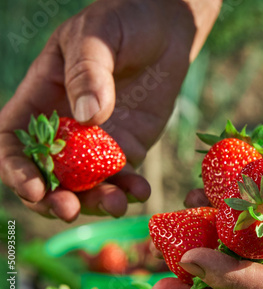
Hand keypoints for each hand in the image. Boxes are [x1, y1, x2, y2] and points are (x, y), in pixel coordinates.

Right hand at [0, 0, 218, 221]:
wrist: (164, 28)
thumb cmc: (122, 21)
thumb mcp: (96, 36)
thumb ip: (88, 73)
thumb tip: (88, 118)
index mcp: (41, 98)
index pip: (14, 141)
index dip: (18, 169)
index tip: (35, 190)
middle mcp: (66, 126)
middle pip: (49, 174)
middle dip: (55, 198)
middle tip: (71, 211)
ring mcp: (98, 141)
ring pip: (87, 183)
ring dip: (96, 201)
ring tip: (116, 205)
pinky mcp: (129, 145)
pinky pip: (125, 175)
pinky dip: (129, 189)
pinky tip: (140, 192)